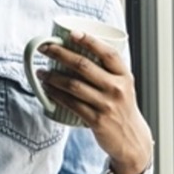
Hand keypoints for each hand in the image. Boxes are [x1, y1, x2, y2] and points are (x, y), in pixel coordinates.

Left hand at [38, 33, 153, 173]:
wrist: (131, 139)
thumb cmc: (121, 108)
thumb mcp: (123, 86)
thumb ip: (108, 71)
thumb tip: (78, 51)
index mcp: (125, 75)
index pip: (108, 53)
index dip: (89, 40)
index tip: (72, 33)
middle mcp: (117, 88)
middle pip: (84, 66)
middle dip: (60, 54)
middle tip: (45, 49)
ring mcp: (107, 105)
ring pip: (73, 85)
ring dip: (53, 77)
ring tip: (41, 72)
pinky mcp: (96, 120)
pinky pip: (71, 104)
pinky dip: (56, 95)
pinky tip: (47, 90)